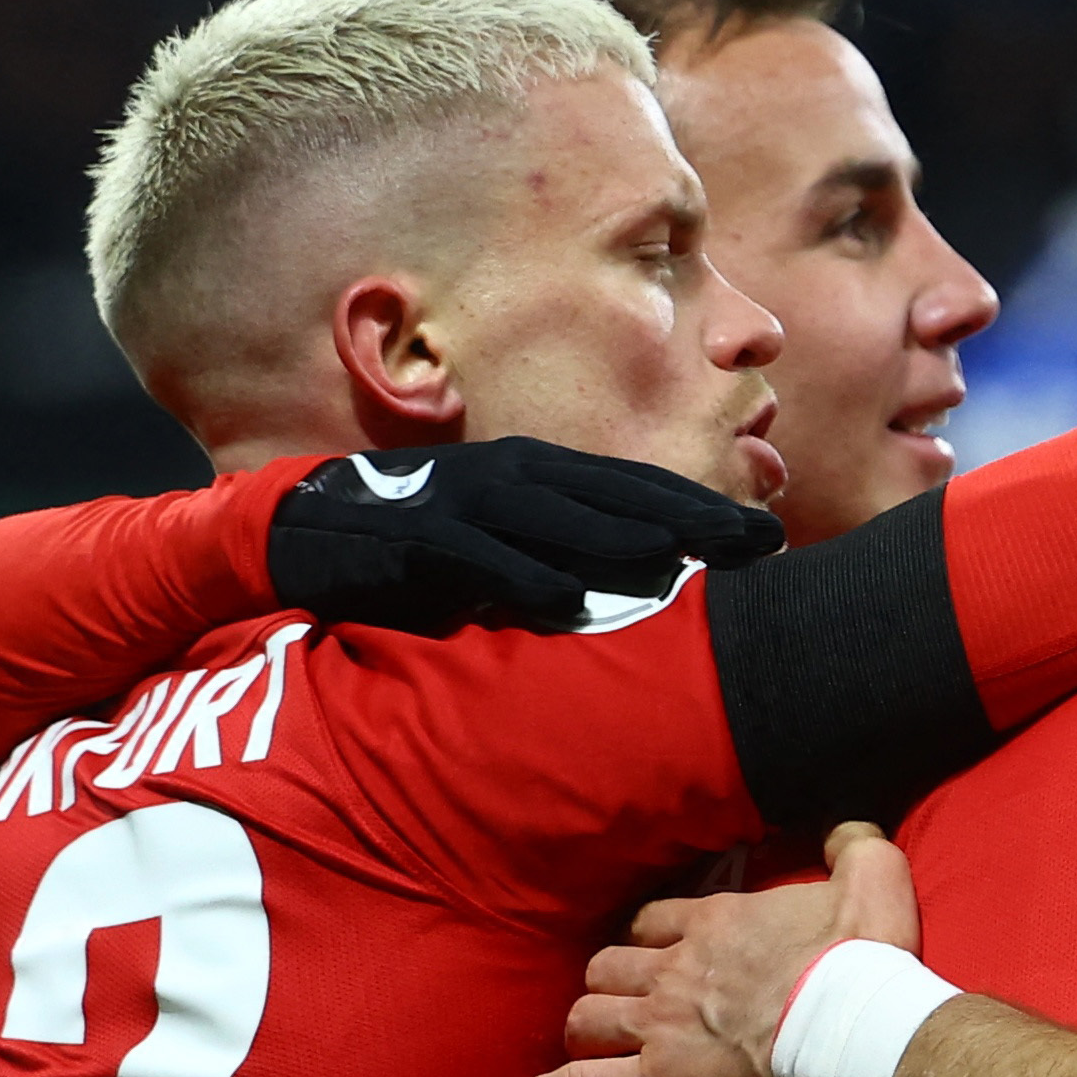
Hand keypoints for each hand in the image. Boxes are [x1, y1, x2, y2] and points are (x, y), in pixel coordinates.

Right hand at [272, 439, 791, 634]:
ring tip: (685, 558)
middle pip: (617, 496)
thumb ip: (568, 555)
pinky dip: (520, 577)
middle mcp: (512, 478)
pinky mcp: (419, 540)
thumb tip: (650, 590)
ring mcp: (465, 503)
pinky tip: (565, 601)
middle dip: (691, 518)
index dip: (703, 510)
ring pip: (557, 519)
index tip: (768, 537)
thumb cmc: (423, 544)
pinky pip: (477, 559)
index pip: (637, 490)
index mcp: (540, 475)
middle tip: (760, 543)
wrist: (308, 530)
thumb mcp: (506, 543)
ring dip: (620, 538)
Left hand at [526, 822, 924, 1076]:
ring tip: (587, 1046)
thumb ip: (854, 846)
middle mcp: (674, 968)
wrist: (855, 1022)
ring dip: (584, 1030)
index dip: (647, 936)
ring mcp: (659, 1024)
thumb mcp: (873, 878)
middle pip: (606, 968)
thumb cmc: (864, 956)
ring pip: (587, 1018)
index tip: (653, 950)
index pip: (652, 921)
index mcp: (715, 921)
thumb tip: (850, 827)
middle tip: (620, 1003)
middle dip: (607, 984)